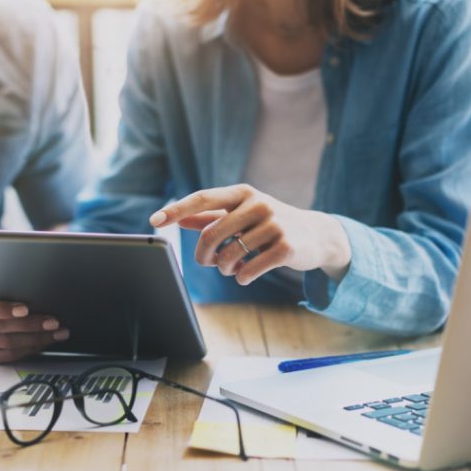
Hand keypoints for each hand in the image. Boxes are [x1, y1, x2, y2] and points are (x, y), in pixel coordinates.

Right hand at [0, 277, 70, 363]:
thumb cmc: (6, 285)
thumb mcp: (7, 278)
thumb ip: (16, 284)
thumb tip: (43, 292)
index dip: (4, 309)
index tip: (26, 309)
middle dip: (30, 325)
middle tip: (54, 322)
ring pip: (4, 343)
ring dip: (35, 339)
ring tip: (58, 333)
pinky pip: (6, 357)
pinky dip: (29, 350)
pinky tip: (45, 342)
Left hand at [149, 184, 351, 284]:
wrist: (316, 236)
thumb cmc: (270, 223)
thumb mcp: (242, 214)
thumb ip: (211, 216)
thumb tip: (179, 218)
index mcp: (242, 193)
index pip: (202, 198)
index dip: (177, 210)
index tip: (154, 220)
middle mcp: (257, 204)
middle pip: (211, 235)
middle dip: (204, 255)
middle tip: (209, 263)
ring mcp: (274, 224)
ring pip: (229, 256)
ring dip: (225, 269)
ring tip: (231, 268)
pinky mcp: (286, 247)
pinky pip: (248, 270)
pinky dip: (241, 277)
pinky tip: (246, 274)